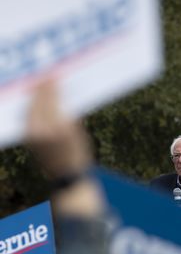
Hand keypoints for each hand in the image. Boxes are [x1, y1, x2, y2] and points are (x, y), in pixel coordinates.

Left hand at [26, 80, 102, 215]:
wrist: (68, 179)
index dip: (51, 86)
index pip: (49, 102)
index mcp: (55, 130)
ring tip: (40, 86)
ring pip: (31, 110)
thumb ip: (70, 115)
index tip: (54, 74)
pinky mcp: (29, 140)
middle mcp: (39, 133)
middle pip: (37, 104)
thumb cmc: (78, 157)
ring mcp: (32, 136)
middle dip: (41, 89)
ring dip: (35, 97)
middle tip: (45, 75)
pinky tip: (38, 103)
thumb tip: (61, 97)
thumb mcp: (78, 134)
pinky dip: (34, 108)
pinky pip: (29, 118)